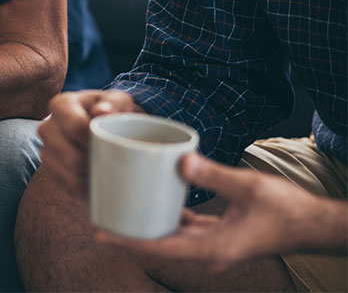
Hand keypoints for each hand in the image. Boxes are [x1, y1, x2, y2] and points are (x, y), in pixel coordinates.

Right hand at [38, 89, 142, 196]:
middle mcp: (47, 127)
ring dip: (92, 176)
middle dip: (95, 162)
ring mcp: (46, 150)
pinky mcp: (51, 170)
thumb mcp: (118, 101)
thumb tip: (102, 111)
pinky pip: (70, 186)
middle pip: (72, 157)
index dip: (96, 141)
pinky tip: (98, 176)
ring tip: (106, 167)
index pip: (76, 128)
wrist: (103, 126)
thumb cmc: (112, 112)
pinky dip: (87, 186)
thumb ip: (114, 103)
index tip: (112, 142)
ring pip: (71, 175)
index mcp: (61, 105)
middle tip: (112, 157)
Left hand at [94, 152, 347, 269]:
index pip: (162, 248)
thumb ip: (215, 175)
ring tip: (120, 210)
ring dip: (147, 227)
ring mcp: (214, 245)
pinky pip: (186, 229)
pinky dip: (168, 218)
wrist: (310, 224)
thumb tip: (181, 160)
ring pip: (172, 238)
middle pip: (161, 246)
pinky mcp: (220, 235)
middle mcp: (210, 251)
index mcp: (214, 247)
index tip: (102, 234)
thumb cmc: (285, 208)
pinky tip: (155, 200)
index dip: (130, 242)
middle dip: (131, 235)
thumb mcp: (249, 187)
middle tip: (100, 219)